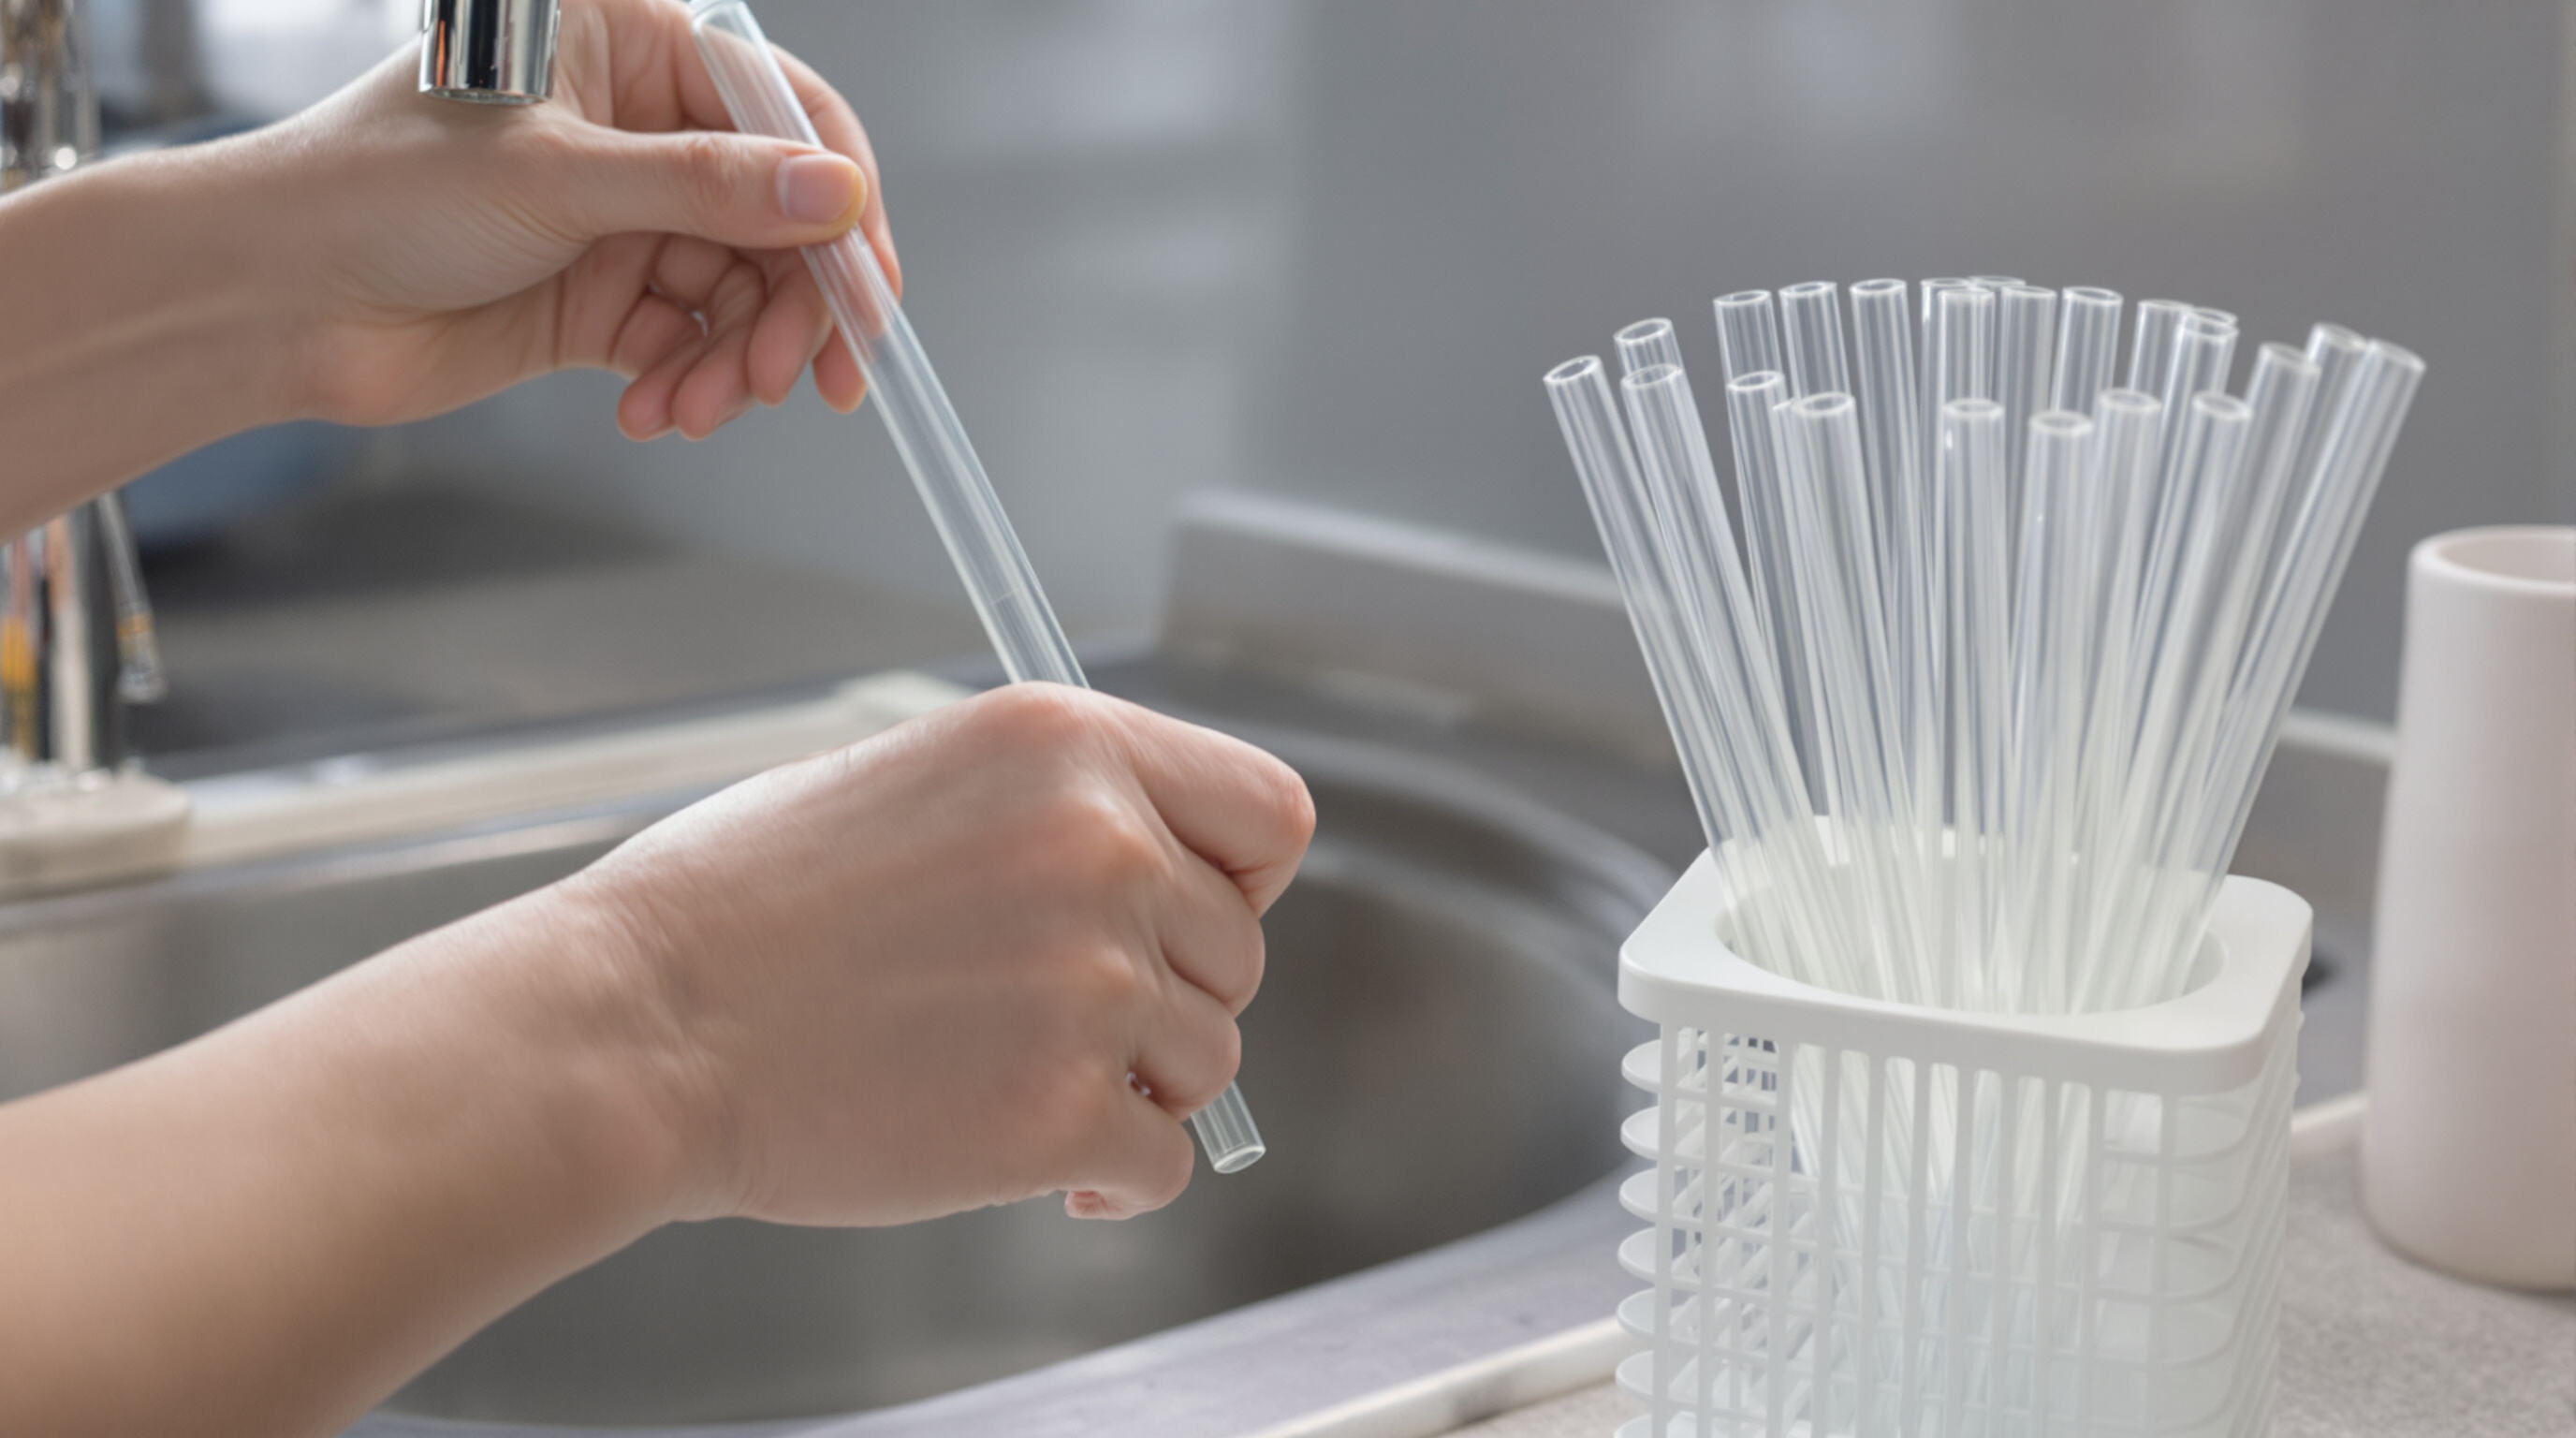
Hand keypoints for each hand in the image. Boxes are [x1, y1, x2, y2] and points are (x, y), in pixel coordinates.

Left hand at [253, 0, 897, 438]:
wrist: (268, 299)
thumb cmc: (374, 191)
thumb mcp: (559, 180)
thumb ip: (709, 189)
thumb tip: (835, 196)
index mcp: (627, 47)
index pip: (784, 114)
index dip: (837, 205)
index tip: (865, 293)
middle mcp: (637, 127)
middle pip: (777, 219)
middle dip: (791, 309)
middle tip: (798, 380)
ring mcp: (623, 217)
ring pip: (739, 294)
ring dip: (735, 361)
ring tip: (701, 407)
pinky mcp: (602, 298)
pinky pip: (688, 343)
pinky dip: (689, 385)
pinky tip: (656, 413)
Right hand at [558, 685, 1313, 1224]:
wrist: (635, 1028)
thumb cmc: (740, 910)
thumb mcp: (919, 778)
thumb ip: (1057, 810)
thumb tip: (1162, 872)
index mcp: (1069, 745)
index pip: (1270, 813)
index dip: (1242, 882)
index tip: (1191, 922)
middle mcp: (1104, 848)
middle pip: (1237, 952)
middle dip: (1167, 998)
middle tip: (1056, 1023)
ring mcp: (1092, 984)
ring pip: (1210, 1061)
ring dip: (1135, 1087)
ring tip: (1018, 1084)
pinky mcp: (1064, 1112)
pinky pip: (1164, 1163)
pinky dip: (1111, 1180)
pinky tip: (1038, 1168)